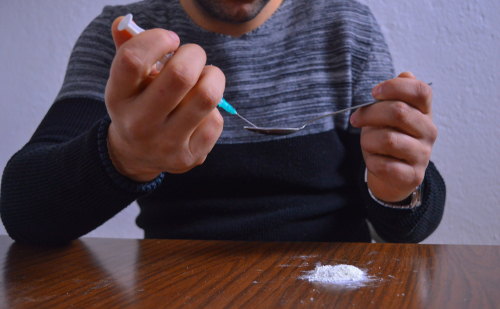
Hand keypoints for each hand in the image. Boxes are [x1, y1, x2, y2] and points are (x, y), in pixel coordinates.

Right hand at [105, 17, 224, 181]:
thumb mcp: (125, 81)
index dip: (157, 39)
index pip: (134, 59)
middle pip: (181, 75)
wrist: (136, 155)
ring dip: (212, 77)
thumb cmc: (137, 105)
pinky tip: (200, 110)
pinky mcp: (190, 157)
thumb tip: (123, 23)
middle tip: (193, 56)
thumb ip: (127, 48)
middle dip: (195, 54)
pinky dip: (214, 107)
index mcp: (118, 97)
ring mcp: (166, 143)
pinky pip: (216, 120)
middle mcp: (140, 123)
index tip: (170, 39)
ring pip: (207, 96)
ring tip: (204, 78)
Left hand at [350, 72, 436, 201]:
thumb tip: (405, 75)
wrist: (393, 173)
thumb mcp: (389, 113)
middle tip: (356, 119)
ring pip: (388, 140)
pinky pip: (384, 165)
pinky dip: (371, 161)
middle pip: (399, 112)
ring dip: (368, 140)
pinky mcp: (413, 176)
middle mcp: (429, 131)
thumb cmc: (389, 136)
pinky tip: (373, 159)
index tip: (373, 93)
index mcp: (424, 111)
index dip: (394, 87)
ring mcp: (423, 155)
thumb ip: (394, 95)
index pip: (420, 91)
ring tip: (366, 142)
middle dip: (370, 114)